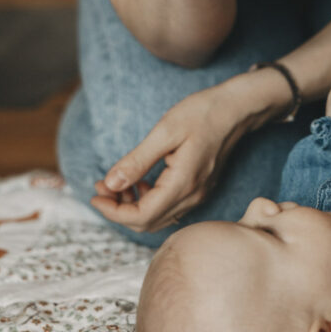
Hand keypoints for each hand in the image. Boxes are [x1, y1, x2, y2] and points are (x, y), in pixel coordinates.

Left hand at [89, 78, 266, 231]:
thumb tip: (111, 184)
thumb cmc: (202, 113)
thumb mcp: (165, 131)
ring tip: (114, 182)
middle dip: (118, 209)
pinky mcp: (198, 189)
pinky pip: (168, 207)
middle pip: (147, 222)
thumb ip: (137, 161)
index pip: (141, 216)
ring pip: (157, 217)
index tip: (94, 194)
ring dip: (131, 206)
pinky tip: (139, 181)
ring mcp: (198, 194)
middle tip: (100, 186)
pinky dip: (147, 200)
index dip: (113, 211)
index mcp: (183, 184)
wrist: (236, 109)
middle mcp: (192, 196)